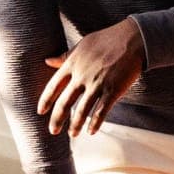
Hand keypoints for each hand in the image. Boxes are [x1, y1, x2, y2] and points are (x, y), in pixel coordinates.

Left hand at [40, 18, 144, 135]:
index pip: (53, 86)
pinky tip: (91, 131)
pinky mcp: (113, 90)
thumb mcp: (82, 45)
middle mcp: (82, 76)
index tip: (40, 112)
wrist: (133, 39)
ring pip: (82, 110)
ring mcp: (97, 84)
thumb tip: (47, 60)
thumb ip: (65, 56)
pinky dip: (95, 123)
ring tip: (73, 134)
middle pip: (65, 102)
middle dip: (57, 119)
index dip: (46, 100)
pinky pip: (101, 111)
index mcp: (73, 64)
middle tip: (53, 131)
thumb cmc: (108, 39)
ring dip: (76, 125)